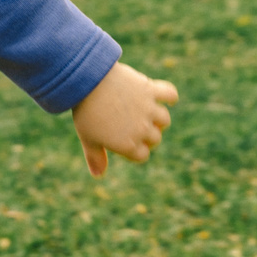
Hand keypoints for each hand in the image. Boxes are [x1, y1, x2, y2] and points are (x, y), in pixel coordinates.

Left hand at [70, 61, 177, 175]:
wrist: (87, 81)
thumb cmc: (85, 112)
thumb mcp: (88, 138)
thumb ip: (95, 158)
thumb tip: (98, 175)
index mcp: (127, 145)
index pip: (143, 155)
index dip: (136, 149)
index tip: (126, 140)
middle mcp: (142, 130)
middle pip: (155, 138)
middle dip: (146, 134)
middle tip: (132, 123)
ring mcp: (148, 109)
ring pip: (164, 120)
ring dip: (158, 118)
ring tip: (146, 112)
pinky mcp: (151, 89)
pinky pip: (170, 94)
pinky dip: (171, 96)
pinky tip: (167, 98)